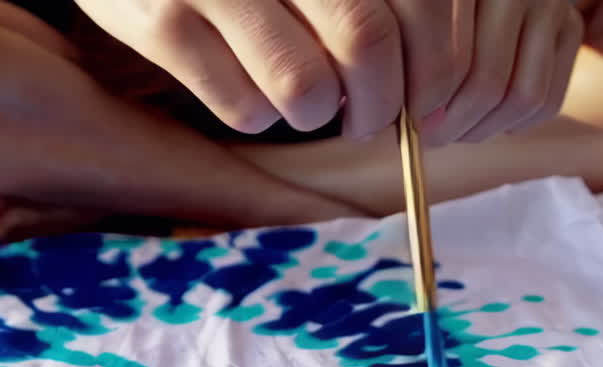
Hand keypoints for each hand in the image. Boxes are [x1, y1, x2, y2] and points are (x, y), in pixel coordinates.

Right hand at [75, 0, 583, 143]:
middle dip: (380, 104)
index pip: (420, 6)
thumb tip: (437, 83)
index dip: (434, 68)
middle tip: (370, 119)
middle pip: (367, 42)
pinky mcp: (165, 23)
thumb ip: (377, 2)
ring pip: (303, 88)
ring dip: (314, 116)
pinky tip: (250, 91)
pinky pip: (243, 109)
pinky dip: (258, 118)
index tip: (428, 102)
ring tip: (305, 102)